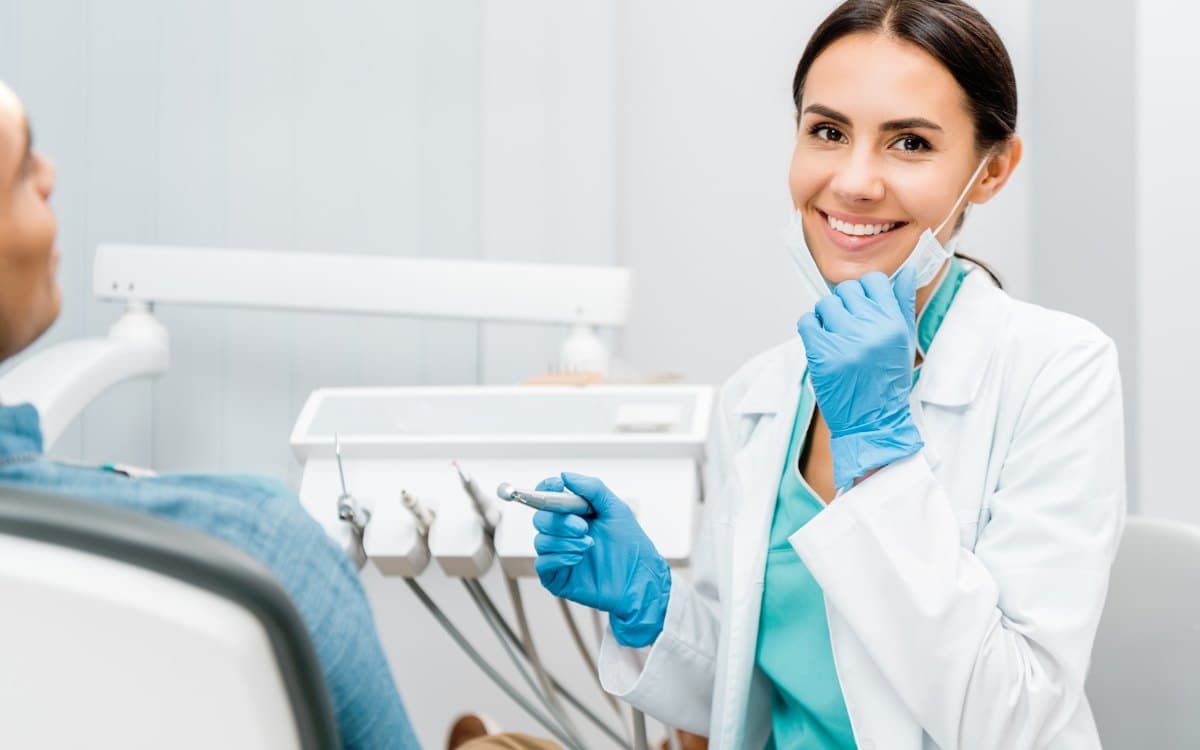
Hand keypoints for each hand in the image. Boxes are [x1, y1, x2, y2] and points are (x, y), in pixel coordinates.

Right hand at [532, 472, 670, 647]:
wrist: (640, 578)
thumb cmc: (630, 546)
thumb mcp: (615, 509)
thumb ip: (592, 489)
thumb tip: (565, 475)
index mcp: (573, 514)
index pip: (548, 497)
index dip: (547, 490)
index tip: (557, 485)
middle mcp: (563, 533)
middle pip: (541, 518)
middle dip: (560, 521)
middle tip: (583, 527)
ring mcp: (559, 555)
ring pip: (541, 540)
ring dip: (564, 540)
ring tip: (588, 545)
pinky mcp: (557, 577)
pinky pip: (543, 563)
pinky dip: (559, 557)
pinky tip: (578, 558)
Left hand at [797, 267, 924, 488]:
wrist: (873, 421)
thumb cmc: (887, 382)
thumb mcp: (904, 341)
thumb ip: (902, 304)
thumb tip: (908, 271)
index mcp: (893, 323)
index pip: (874, 281)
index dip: (865, 291)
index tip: (863, 306)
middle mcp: (870, 329)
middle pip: (847, 290)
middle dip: (845, 305)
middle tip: (848, 327)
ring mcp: (844, 341)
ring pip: (825, 304)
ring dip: (826, 317)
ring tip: (835, 337)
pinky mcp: (821, 354)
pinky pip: (807, 321)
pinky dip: (811, 329)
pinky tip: (822, 343)